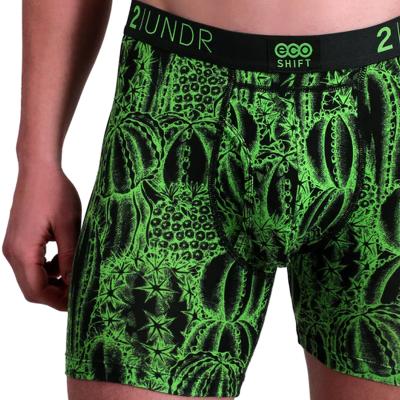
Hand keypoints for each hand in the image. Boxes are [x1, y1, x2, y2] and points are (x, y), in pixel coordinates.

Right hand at [2, 162, 81, 310]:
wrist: (39, 170)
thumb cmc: (55, 194)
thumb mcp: (69, 227)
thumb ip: (70, 258)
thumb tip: (73, 283)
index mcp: (23, 252)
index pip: (37, 291)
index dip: (58, 301)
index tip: (79, 302)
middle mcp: (13, 252)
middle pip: (32, 287)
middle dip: (55, 294)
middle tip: (79, 292)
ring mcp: (14, 246)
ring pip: (32, 276)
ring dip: (53, 280)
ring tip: (75, 273)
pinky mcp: (19, 239)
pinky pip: (32, 263)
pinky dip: (48, 267)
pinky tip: (65, 258)